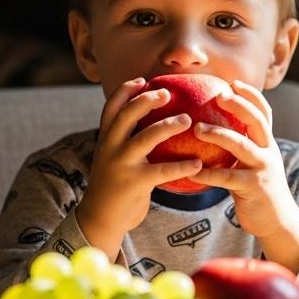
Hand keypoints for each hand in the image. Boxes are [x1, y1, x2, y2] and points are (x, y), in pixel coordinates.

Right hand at [76, 78, 202, 252]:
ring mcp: (121, 164)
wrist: (100, 219)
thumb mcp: (113, 160)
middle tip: (168, 92)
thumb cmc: (114, 187)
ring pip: (145, 137)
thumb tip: (152, 125)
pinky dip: (182, 166)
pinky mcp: (135, 183)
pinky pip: (162, 171)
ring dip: (168, 125)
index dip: (125, 90)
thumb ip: (126, 143)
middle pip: (126, 115)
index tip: (143, 80)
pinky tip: (198, 163)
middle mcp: (110, 147)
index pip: (111, 107)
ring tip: (188, 120)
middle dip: (146, 99)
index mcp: (105, 139)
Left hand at [192, 80, 298, 270]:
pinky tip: (192, 171)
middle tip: (218, 96)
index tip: (233, 82)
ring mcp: (263, 169)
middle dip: (239, 106)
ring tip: (197, 128)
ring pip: (242, 145)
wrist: (277, 221)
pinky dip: (209, 173)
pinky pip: (228, 178)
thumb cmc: (257, 190)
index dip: (251, 96)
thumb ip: (239, 148)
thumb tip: (210, 130)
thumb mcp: (253, 164)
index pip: (263, 113)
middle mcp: (268, 152)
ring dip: (219, 134)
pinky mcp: (254, 188)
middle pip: (256, 121)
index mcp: (267, 144)